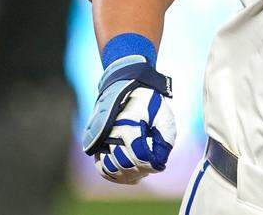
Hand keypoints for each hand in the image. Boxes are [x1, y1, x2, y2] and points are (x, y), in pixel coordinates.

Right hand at [82, 55, 175, 183]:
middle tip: (151, 168)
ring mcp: (101, 138)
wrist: (127, 87)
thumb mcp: (165, 117)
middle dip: (141, 170)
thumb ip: (165, 140)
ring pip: (110, 169)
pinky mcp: (96, 143)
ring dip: (127, 175)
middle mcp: (111, 132)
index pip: (139, 156)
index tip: (159, 165)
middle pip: (124, 164)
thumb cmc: (150, 103)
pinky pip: (101, 166)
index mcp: (129, 124)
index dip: (151, 166)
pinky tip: (129, 175)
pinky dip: (114, 175)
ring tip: (141, 173)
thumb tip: (158, 164)